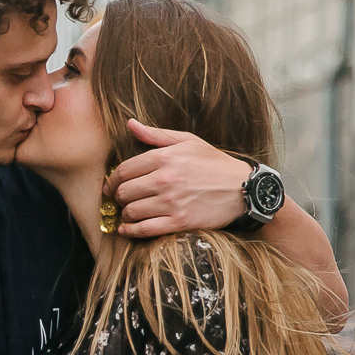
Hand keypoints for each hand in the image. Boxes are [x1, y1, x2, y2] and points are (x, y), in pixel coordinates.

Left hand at [107, 119, 250, 237]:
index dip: (113, 180)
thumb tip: (130, 124)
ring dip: (125, 213)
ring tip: (127, 212)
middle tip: (119, 200)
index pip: (124, 170)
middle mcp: (165, 179)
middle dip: (118, 197)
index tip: (111, 186)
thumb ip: (156, 135)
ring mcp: (172, 202)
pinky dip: (131, 230)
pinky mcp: (179, 222)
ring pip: (132, 211)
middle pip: (125, 191)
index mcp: (165, 157)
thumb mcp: (188, 142)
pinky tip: (126, 228)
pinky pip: (144, 229)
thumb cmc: (215, 163)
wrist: (243, 189)